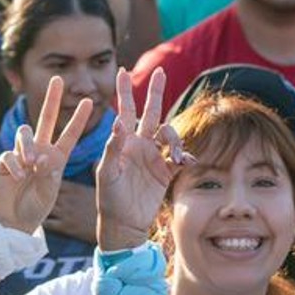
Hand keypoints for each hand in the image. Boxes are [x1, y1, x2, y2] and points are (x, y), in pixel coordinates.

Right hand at [0, 75, 95, 234]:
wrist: (15, 219)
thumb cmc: (36, 205)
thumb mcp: (49, 193)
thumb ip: (47, 176)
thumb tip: (41, 158)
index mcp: (56, 157)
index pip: (69, 133)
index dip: (79, 118)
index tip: (90, 101)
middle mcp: (40, 150)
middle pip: (45, 118)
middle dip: (52, 99)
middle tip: (57, 79)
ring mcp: (21, 153)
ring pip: (24, 133)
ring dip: (27, 145)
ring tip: (30, 161)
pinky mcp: (5, 161)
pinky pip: (9, 154)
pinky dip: (15, 164)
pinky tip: (19, 176)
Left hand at [94, 67, 192, 249]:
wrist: (123, 224)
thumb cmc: (109, 199)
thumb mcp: (107, 174)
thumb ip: (113, 149)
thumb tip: (118, 122)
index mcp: (123, 143)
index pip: (124, 111)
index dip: (124, 92)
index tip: (122, 70)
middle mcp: (139, 145)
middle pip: (151, 113)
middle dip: (156, 93)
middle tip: (162, 72)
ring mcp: (153, 157)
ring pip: (170, 135)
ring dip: (177, 140)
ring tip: (179, 157)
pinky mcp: (165, 172)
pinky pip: (180, 157)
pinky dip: (186, 156)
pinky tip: (187, 163)